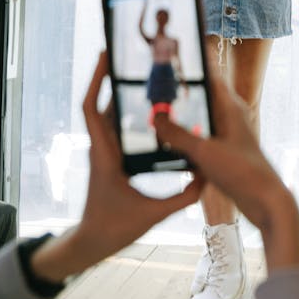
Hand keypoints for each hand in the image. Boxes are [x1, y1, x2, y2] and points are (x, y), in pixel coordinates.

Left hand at [30, 52, 201, 281]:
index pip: (91, 108)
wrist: (91, 244)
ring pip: (107, 113)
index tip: (105, 56)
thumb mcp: (152, 215)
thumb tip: (207, 177)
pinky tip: (145, 104)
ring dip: (117, 91)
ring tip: (140, 71)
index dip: (96, 80)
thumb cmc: (113, 229)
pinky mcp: (109, 156)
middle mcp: (101, 146)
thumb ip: (182, 197)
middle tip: (128, 54)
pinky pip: (114, 126)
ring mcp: (104, 150)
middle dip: (109, 75)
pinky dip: (124, 110)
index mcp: (104, 153)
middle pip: (100, 102)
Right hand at [154, 76, 298, 271]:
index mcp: (229, 106)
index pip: (209, 72)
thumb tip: (155, 118)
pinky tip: (166, 143)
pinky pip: (199, 136)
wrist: (266, 202)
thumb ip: (177, 135)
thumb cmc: (243, 172)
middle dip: (179, 88)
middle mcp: (228, 115)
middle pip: (200, 93)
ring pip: (198, 116)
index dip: (192, 60)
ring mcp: (226, 133)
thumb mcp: (204, 151)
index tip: (172, 48)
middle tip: (152, 81)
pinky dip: (184, 136)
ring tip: (153, 110)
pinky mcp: (223, 151)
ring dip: (180, 114)